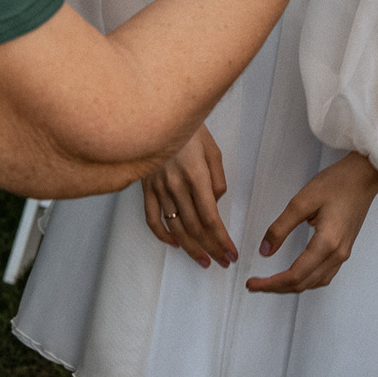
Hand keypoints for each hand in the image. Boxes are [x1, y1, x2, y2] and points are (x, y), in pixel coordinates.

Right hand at [142, 124, 234, 266]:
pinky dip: (162, 235)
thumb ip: (218, 180)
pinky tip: (174, 244)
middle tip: (222, 262)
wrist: (158, 114)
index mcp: (196, 176)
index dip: (222, 240)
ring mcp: (159, 188)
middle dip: (211, 249)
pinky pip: (152, 218)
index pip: (211, 218)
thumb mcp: (213, 150)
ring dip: (191, 249)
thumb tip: (215, 203)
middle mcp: (176, 186)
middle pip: (195, 228)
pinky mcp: (146, 188)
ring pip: (175, 228)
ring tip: (203, 261)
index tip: (231, 253)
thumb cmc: (190, 130)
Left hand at [246, 151, 377, 293]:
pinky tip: (296, 275)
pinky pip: (324, 275)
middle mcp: (337, 254)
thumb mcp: (302, 202)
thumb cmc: (337, 183)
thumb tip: (265, 251)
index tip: (252, 283)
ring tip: (271, 282)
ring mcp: (343, 254)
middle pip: (303, 284)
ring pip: (314, 283)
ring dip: (291, 286)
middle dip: (277, 287)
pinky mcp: (344, 250)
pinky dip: (306, 280)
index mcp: (327, 244)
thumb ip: (280, 228)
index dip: (271, 283)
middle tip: (254, 284)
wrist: (364, 176)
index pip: (295, 275)